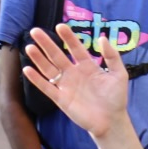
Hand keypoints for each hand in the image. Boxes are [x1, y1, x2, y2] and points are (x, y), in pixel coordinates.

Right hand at [22, 25, 130, 141]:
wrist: (111, 121)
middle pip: (57, 55)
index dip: (68, 38)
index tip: (60, 26)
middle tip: (35, 31)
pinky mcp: (61, 98)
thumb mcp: (119, 74)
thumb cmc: (116, 98)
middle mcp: (74, 73)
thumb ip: (112, 56)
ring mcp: (66, 85)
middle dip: (46, 44)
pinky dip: (36, 79)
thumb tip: (102, 38)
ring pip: (49, 69)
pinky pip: (46, 87)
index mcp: (87, 66)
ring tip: (29, 47)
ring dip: (38, 59)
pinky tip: (28, 69)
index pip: (75, 48)